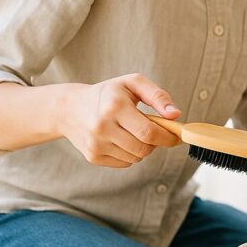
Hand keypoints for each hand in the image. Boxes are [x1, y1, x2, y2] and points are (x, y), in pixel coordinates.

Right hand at [58, 73, 181, 167]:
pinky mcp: (93, 157)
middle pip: (144, 148)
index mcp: (114, 106)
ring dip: (143, 148)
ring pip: (136, 158)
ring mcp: (96, 144)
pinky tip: (122, 139)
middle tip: (155, 132)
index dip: (167, 137)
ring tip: (134, 132)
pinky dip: (130, 154)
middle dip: (156, 143)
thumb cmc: (109, 93)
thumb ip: (158, 96)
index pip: (149, 132)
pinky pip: (125, 163)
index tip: (176, 136)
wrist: (70, 107)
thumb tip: (175, 115)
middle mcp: (102, 127)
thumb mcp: (133, 83)